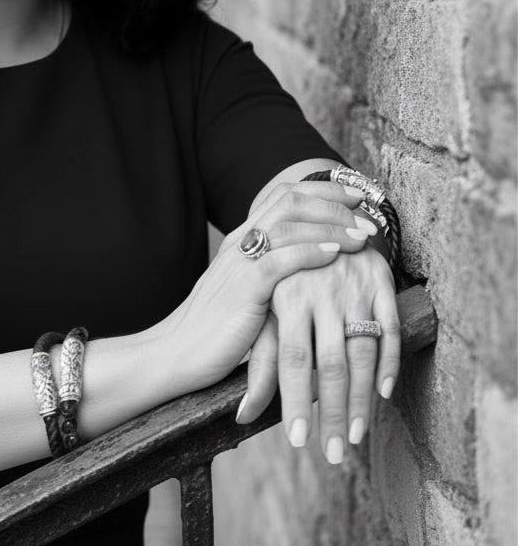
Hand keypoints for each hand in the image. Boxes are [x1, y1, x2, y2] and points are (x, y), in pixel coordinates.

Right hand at [157, 180, 373, 399]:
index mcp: (243, 240)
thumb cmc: (216, 331)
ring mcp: (240, 263)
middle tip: (370, 214)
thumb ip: (276, 275)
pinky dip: (309, 251)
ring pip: (288, 224)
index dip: (325, 191)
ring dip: (331, 225)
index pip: (285, 196)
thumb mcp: (248, 293)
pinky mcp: (242, 290)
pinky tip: (334, 252)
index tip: (359, 196)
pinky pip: (279, 260)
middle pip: (290, 200)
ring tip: (362, 235)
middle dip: (335, 202)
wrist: (176, 354)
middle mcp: (241, 243)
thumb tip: (319, 266)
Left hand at [236, 243, 400, 463]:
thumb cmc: (285, 272)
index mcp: (287, 296)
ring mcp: (353, 287)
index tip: (298, 441)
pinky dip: (390, 363)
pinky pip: (390, 329)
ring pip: (362, 352)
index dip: (295, 401)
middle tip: (333, 454)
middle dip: (331, 413)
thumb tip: (243, 417)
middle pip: (329, 363)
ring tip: (354, 436)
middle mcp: (321, 292)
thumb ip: (260, 360)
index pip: (291, 359)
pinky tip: (383, 395)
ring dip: (361, 400)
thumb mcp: (267, 308)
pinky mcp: (380, 283)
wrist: (319, 214)